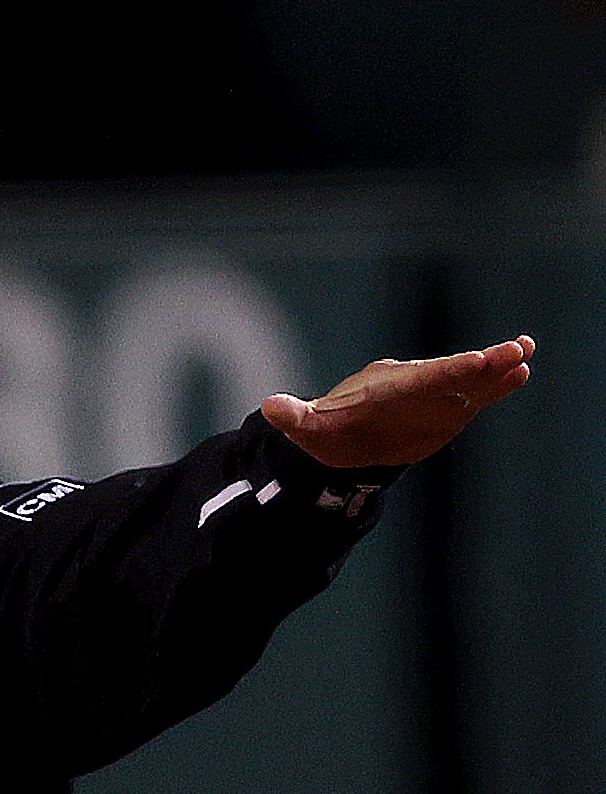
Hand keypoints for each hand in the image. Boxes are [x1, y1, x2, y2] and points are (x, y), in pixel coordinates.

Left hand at [261, 337, 533, 469]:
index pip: (422, 377)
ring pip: (470, 381)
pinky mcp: (448, 409)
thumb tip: (269, 406)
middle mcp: (418, 384)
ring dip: (497, 370)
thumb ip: (297, 416)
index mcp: (389, 385)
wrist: (344, 444)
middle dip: (482, 363)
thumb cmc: (328, 431)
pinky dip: (496, 386)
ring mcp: (436, 395)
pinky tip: (521, 374)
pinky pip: (475, 396)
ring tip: (525, 357)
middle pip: (453, 372)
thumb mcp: (309, 427)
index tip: (475, 360)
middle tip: (516, 349)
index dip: (448, 370)